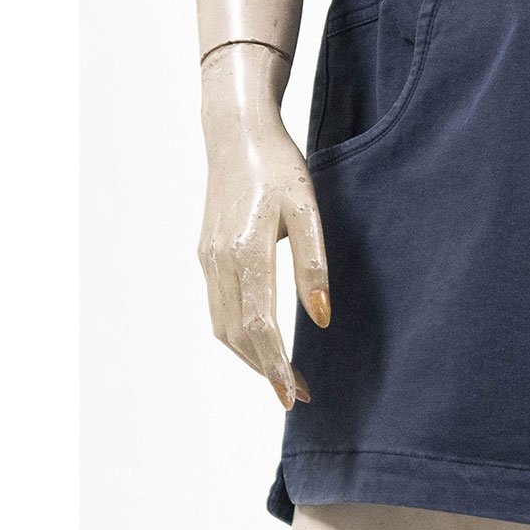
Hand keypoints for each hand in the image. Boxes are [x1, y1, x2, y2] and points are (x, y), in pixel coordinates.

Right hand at [197, 42, 329, 409]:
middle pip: (238, 336)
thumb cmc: (280, 168)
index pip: (259, 327)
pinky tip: (262, 343)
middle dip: (266, 370)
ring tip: (283, 376)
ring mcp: (208, 260)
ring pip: (224, 327)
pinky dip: (238, 336)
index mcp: (245, 252)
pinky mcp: (207, 255)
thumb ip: (314, 266)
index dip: (276, 365)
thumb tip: (322, 319)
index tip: (293, 395)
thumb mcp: (308, 211)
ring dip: (250, 358)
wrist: (237, 134)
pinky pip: (219, 309)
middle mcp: (219, 262)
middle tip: (296, 395)